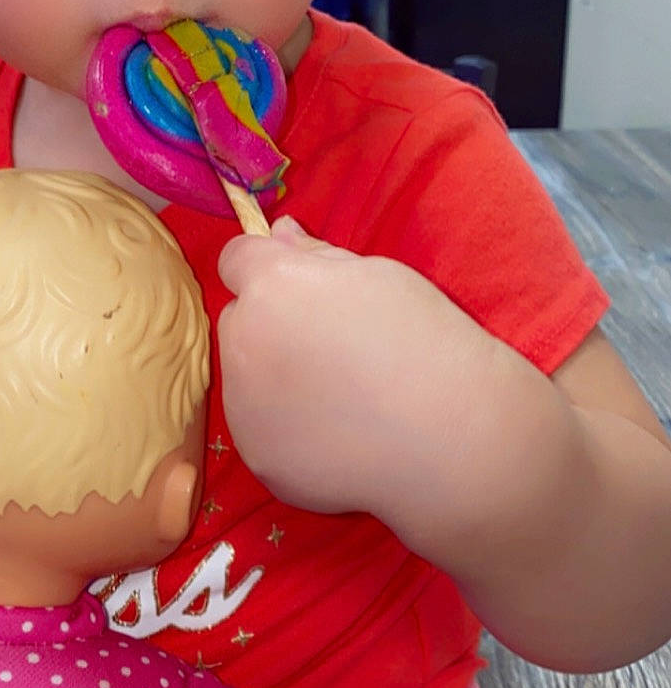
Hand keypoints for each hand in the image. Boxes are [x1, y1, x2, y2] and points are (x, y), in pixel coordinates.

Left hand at [217, 217, 515, 542]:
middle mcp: (243, 343)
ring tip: (339, 397)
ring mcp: (245, 407)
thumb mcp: (378, 276)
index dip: (267, 268)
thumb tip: (280, 231)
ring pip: (245, 378)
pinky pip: (261, 429)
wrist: (450, 435)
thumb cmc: (423, 341)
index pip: (236, 259)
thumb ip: (317, 255)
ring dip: (274, 378)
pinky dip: (287, 429)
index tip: (301, 289)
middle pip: (238, 321)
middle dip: (270, 326)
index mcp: (272, 287)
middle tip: (331, 348)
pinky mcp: (258, 456)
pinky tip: (337, 435)